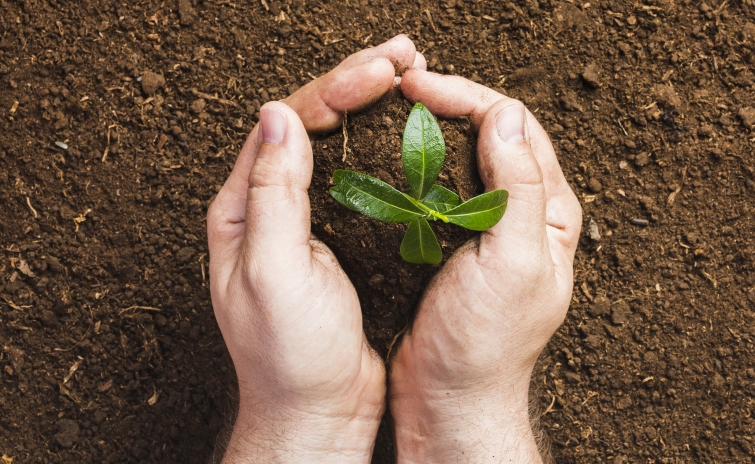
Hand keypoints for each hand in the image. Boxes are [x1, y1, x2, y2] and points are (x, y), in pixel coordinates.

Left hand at [207, 36, 421, 462]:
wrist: (318, 412)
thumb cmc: (290, 356)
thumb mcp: (275, 273)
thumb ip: (273, 195)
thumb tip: (279, 115)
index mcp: (243, 209)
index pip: (285, 125)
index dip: (334, 89)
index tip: (382, 71)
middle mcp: (270, 207)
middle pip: (311, 124)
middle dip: (357, 83)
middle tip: (405, 55)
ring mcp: (308, 222)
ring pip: (339, 146)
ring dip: (373, 108)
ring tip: (412, 76)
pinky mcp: (341, 240)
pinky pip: (362, 179)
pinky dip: (386, 149)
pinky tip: (412, 134)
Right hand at [390, 69, 581, 461]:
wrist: (449, 399)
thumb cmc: (485, 343)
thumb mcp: (512, 263)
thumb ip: (516, 189)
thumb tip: (505, 114)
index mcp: (548, 212)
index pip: (517, 128)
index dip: (469, 98)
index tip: (419, 87)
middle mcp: (522, 213)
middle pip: (490, 133)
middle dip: (449, 102)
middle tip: (401, 88)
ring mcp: (484, 227)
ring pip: (460, 157)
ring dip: (429, 129)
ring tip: (391, 111)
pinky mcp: (450, 242)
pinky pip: (435, 188)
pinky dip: (412, 165)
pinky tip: (387, 157)